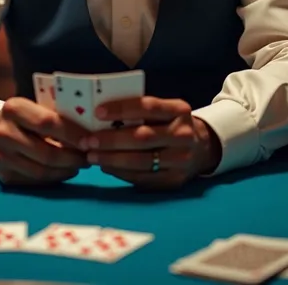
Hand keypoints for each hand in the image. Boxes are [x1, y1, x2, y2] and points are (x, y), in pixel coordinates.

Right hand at [0, 97, 89, 185]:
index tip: (90, 140)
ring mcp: (2, 157)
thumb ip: (58, 113)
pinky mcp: (4, 176)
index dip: (72, 133)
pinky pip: (36, 181)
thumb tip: (91, 126)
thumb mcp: (37, 106)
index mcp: (14, 109)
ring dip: (67, 169)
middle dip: (73, 157)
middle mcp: (4, 133)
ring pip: (42, 171)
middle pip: (46, 152)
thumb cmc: (26, 117)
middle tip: (90, 156)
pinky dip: (56, 177)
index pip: (47, 122)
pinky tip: (66, 170)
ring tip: (81, 163)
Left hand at [79, 97, 220, 189]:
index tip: (98, 111)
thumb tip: (100, 116)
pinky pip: (143, 178)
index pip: (148, 106)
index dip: (122, 109)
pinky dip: (121, 173)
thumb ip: (138, 110)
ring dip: (112, 159)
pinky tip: (106, 166)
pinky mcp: (175, 181)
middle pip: (142, 137)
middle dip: (111, 139)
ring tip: (91, 155)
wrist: (200, 147)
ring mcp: (182, 160)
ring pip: (141, 161)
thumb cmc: (168, 123)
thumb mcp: (163, 110)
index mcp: (179, 110)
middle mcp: (184, 135)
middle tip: (87, 140)